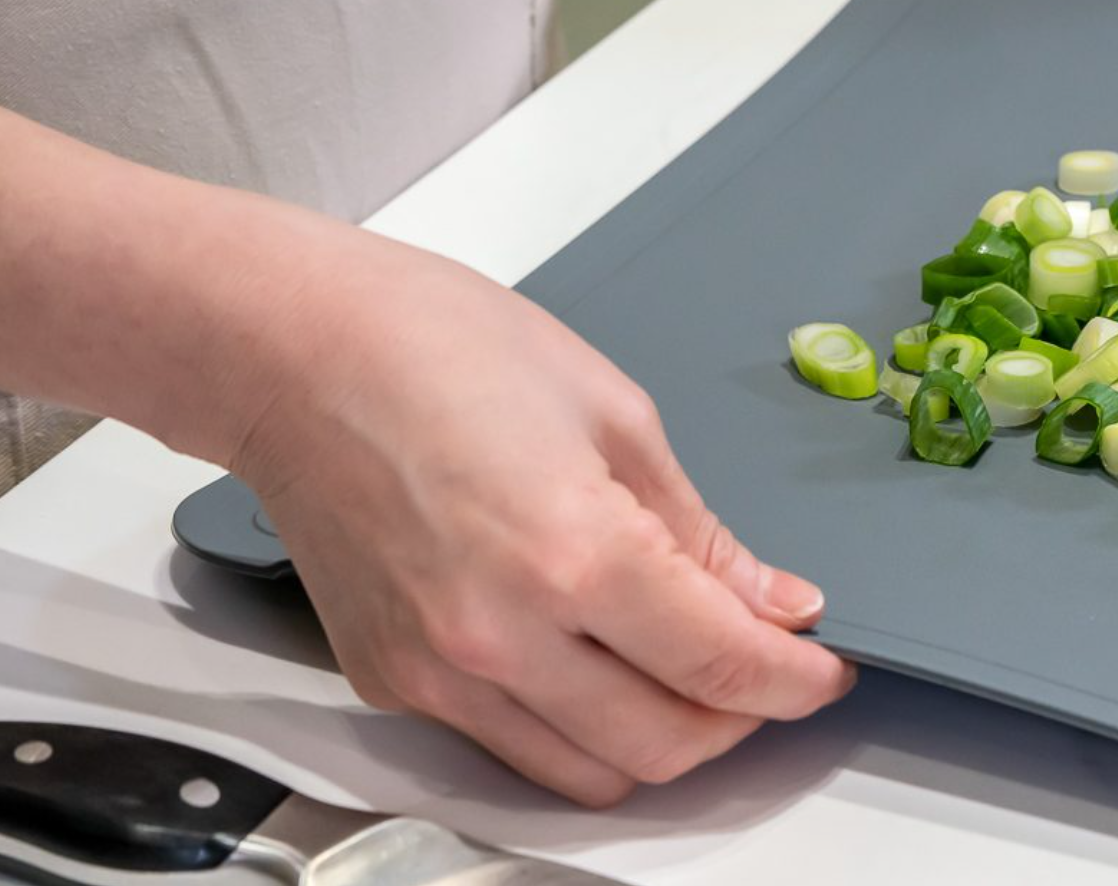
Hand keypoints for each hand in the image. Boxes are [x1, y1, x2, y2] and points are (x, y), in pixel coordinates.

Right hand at [227, 233, 853, 804]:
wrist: (292, 351)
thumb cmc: (436, 345)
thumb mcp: (616, 414)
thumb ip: (701, 534)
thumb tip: (772, 602)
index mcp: (574, 553)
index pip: (723, 667)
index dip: (797, 679)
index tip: (825, 669)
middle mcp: (501, 634)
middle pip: (666, 745)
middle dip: (740, 719)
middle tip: (767, 668)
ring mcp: (439, 671)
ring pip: (590, 773)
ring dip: (660, 739)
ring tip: (686, 672)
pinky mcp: (393, 682)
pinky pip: (511, 747)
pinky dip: (574, 729)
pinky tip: (597, 663)